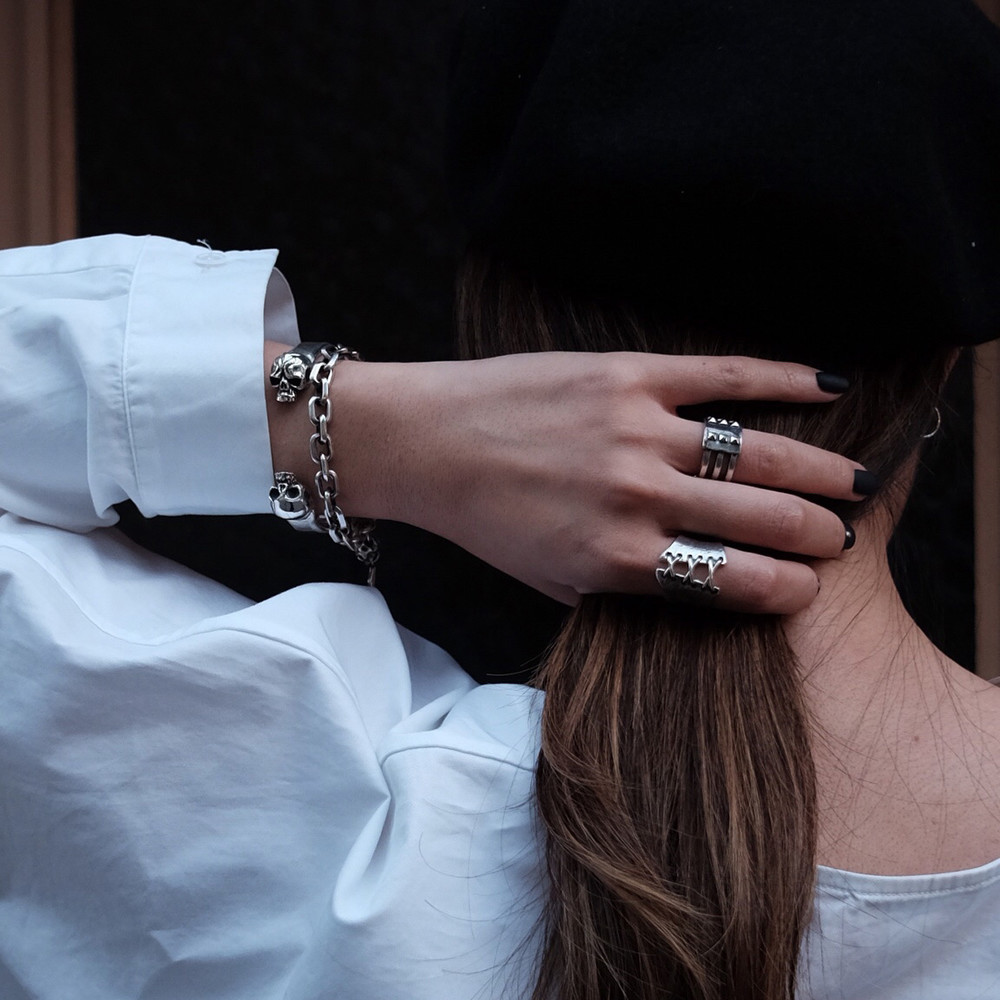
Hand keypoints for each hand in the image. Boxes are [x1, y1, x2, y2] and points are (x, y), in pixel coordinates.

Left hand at [267, 347, 867, 611]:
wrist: (428, 443)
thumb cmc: (489, 520)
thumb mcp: (552, 581)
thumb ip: (622, 591)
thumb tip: (696, 592)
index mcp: (619, 558)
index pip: (734, 579)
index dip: (788, 587)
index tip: (811, 586)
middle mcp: (638, 497)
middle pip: (762, 518)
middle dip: (819, 532)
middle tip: (845, 534)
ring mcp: (637, 431)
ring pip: (760, 451)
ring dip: (819, 469)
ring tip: (855, 480)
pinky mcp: (627, 374)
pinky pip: (723, 376)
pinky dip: (782, 380)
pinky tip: (827, 388)